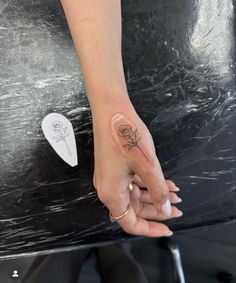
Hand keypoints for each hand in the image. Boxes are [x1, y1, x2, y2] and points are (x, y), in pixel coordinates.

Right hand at [92, 100, 182, 236]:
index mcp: (112, 193)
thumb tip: (166, 210)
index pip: (130, 223)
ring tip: (175, 193)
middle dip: (157, 209)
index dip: (149, 229)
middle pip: (134, 209)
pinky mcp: (116, 168)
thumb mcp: (147, 165)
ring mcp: (112, 177)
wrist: (111, 110)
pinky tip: (165, 180)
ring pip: (136, 195)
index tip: (167, 228)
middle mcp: (109, 189)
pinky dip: (149, 183)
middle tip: (177, 207)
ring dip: (155, 195)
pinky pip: (134, 182)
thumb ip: (158, 190)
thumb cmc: (126, 136)